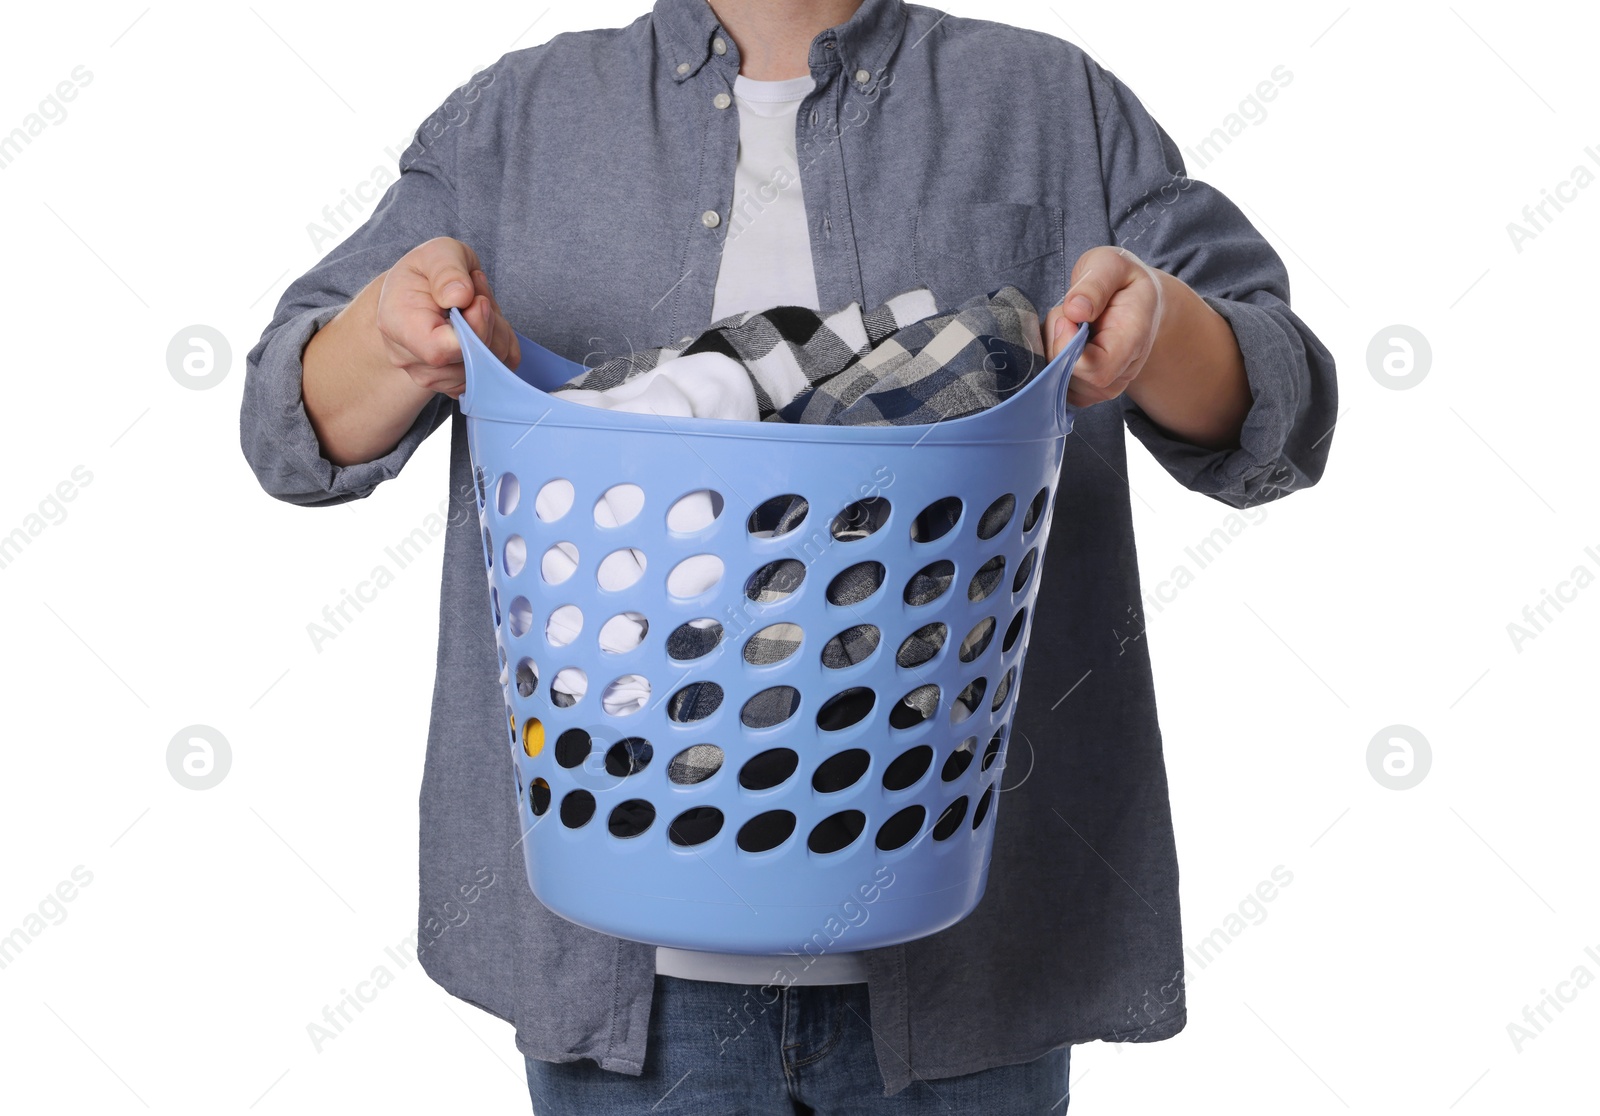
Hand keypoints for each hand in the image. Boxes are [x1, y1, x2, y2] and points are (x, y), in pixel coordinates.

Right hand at [375, 237, 520, 397]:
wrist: (421, 294)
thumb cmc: (427, 272)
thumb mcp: (437, 253)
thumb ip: (447, 271)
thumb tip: (460, 296)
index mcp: (398, 325)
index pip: (439, 350)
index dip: (472, 328)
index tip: (478, 300)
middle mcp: (412, 359)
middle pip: (470, 360)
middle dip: (488, 322)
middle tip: (476, 292)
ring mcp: (434, 377)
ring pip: (490, 366)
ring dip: (496, 330)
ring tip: (476, 305)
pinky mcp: (458, 383)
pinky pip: (498, 370)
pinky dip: (500, 344)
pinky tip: (483, 324)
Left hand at [1043, 245, 1164, 408]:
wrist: (1136, 301)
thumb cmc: (1121, 280)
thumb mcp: (1111, 264)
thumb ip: (1095, 284)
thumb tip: (1075, 311)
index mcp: (1133, 340)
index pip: (1097, 370)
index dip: (1068, 347)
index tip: (1066, 316)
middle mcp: (1122, 372)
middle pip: (1071, 377)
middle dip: (1055, 342)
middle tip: (1066, 313)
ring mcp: (1104, 387)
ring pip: (1058, 382)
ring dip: (1051, 350)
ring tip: (1070, 324)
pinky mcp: (1085, 391)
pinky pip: (1054, 386)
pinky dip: (1049, 361)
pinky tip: (1063, 340)